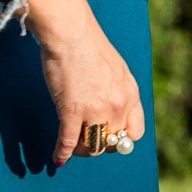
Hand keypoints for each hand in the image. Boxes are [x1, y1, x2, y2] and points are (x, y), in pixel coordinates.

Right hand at [0, 0, 146, 165]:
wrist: (71, 33)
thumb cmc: (89, 48)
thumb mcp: (116, 71)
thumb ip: (117, 93)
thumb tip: (109, 112)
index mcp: (131, 94)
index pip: (135, 133)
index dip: (120, 140)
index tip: (107, 137)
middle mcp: (119, 104)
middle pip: (112, 144)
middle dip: (98, 146)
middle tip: (84, 142)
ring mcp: (96, 109)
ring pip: (93, 147)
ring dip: (81, 150)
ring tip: (72, 146)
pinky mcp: (73, 110)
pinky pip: (69, 142)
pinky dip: (62, 153)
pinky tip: (57, 157)